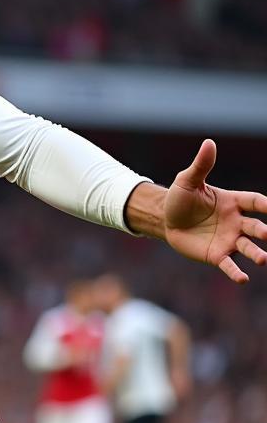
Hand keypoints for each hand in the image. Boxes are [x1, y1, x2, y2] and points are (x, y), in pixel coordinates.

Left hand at [164, 140, 266, 283]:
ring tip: (264, 260)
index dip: (266, 204)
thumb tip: (209, 142)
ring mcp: (228, 240)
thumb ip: (201, 165)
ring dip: (257, 254)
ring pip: (248, 248)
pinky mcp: (217, 255)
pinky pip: (229, 265)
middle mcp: (236, 222)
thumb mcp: (187, 181)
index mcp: (233, 202)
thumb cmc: (180, 198)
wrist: (165, 219)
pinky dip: (236, 272)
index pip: (255, 202)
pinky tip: (243, 279)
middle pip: (256, 227)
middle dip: (264, 232)